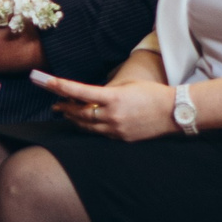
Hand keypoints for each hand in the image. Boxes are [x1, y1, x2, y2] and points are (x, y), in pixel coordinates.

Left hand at [38, 73, 176, 142]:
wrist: (173, 112)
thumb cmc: (152, 94)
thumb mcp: (127, 86)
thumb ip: (107, 91)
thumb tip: (89, 97)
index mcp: (113, 98)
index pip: (81, 92)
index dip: (62, 87)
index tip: (48, 82)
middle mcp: (112, 116)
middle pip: (80, 113)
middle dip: (65, 108)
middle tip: (55, 104)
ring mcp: (116, 130)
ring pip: (87, 126)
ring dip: (74, 119)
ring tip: (66, 113)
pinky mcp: (121, 139)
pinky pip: (100, 133)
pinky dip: (90, 127)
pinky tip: (86, 122)